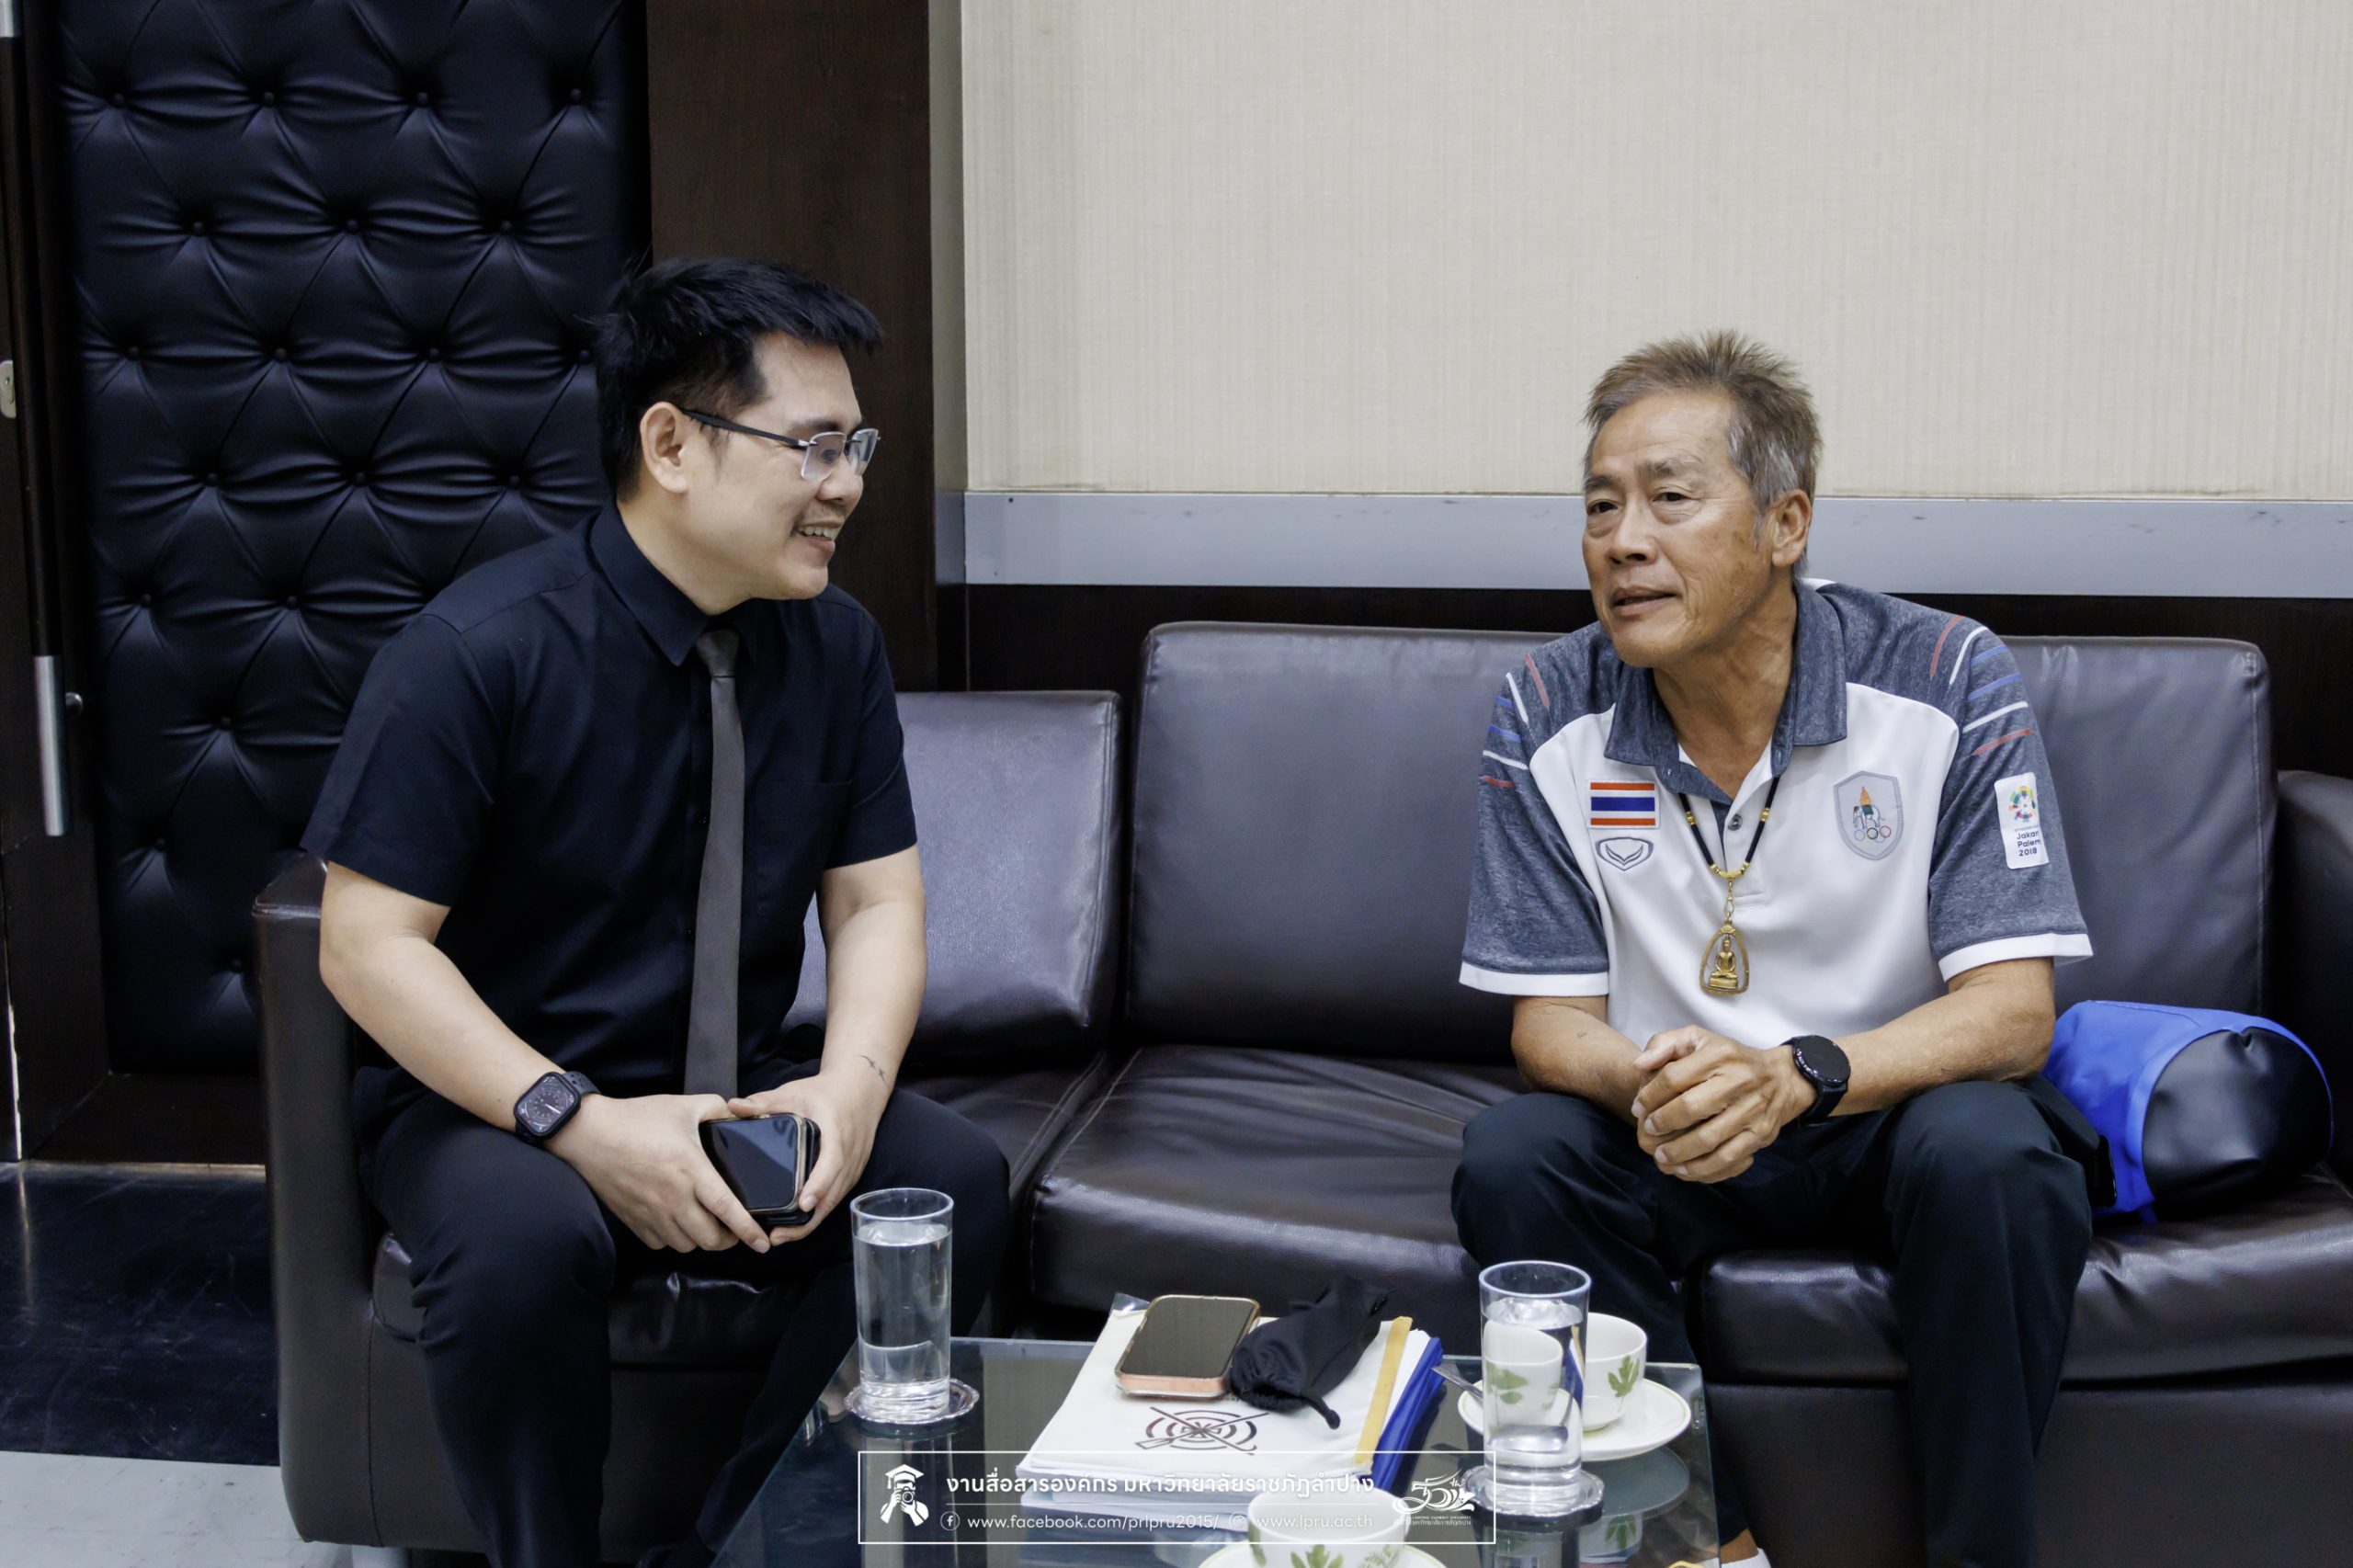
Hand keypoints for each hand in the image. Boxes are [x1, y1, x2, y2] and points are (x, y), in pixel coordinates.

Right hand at [546, 1093, 768, 1252]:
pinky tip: (678, 1223)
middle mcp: (673, 1198)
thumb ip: (717, 1108)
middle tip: (734, 1229)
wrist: (588, 1134)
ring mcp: (651, 1213)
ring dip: (701, 1240)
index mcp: (691, 1170)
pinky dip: (674, 1239)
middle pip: (709, 1238)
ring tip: (707, 1225)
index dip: (748, 1230)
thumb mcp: (683, 1105)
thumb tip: (739, 1115)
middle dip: (728, 1239)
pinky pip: (661, 1243)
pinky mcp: (632, 1220)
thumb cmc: (636, 1118)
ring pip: (686, 1245)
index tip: (763, 1244)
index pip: (727, 1209)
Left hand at [726, 1064, 890, 1242]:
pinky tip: (796, 1223)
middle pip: (832, 1195)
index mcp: (836, 1135)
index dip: (818, 1185)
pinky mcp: (851, 1174)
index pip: (831, 1164)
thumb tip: (731, 1106)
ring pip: (834, 1202)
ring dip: (810, 1222)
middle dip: (806, 1220)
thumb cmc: (826, 1092)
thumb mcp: (794, 1092)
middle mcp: (849, 1157)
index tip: (802, 1204)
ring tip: (781, 1237)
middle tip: (777, 1236)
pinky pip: (835, 1199)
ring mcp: (853, 1168)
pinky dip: (817, 1213)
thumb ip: (763, 1100)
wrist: (860, 1090)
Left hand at [1628, 1026, 1814, 1182]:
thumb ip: (1664, 1044)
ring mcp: (1752, 1110)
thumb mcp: (1697, 1039)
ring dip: (1679, 1152)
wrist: (1782, 1078)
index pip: (1674, 1077)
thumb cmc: (1729, 1059)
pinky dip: (1703, 1168)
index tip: (1637, 1107)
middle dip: (1663, 1123)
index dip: (1650, 1095)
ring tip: (1660, 1157)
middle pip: (1691, 1107)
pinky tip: (1684, 1170)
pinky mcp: (1760, 1134)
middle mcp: (1738, 1081)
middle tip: (1647, 1131)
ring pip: (1709, 1138)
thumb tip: (1639, 1065)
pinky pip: (1729, 1158)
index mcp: (1719, 1055)